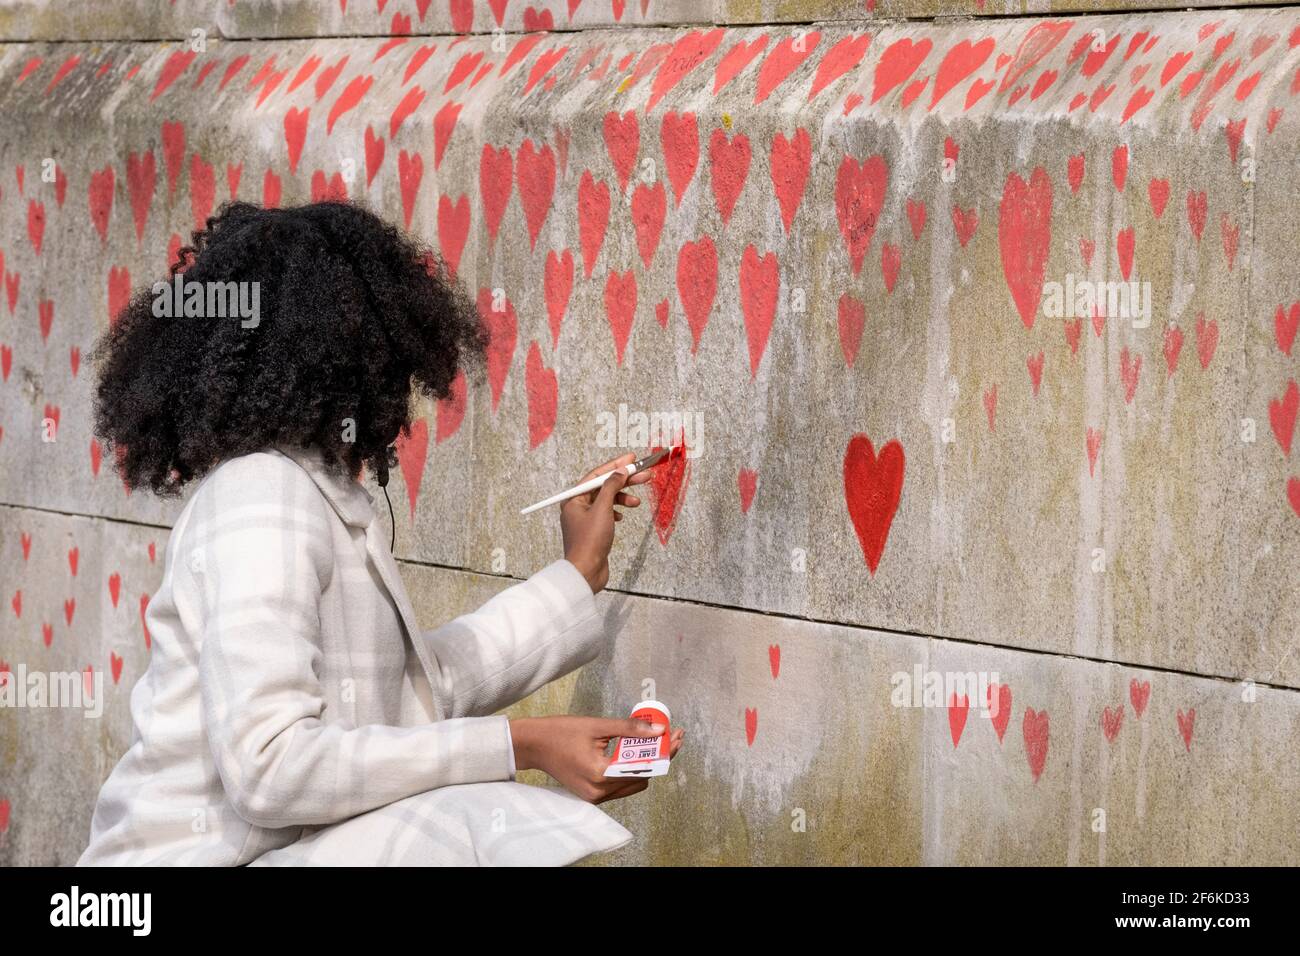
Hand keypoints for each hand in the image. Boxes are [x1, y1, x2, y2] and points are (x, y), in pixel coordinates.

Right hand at [509, 716, 685, 803]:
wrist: (533, 745)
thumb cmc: (560, 732)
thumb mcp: (598, 726)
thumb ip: (630, 729)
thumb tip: (659, 729)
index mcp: (601, 775)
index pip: (644, 768)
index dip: (664, 753)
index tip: (676, 737)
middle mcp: (599, 793)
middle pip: (642, 778)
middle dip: (657, 757)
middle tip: (668, 736)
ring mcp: (595, 797)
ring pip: (633, 783)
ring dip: (644, 764)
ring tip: (652, 742)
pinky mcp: (591, 795)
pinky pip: (619, 786)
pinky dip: (629, 770)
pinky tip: (633, 751)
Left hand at [560, 452, 651, 592]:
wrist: (586, 572)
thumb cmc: (589, 542)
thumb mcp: (602, 509)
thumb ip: (611, 487)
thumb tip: (619, 472)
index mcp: (574, 499)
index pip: (596, 475)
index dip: (615, 466)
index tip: (631, 459)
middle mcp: (577, 507)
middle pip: (604, 486)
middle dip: (624, 481)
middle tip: (644, 475)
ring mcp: (585, 519)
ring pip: (607, 500)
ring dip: (623, 498)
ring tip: (637, 502)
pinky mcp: (594, 530)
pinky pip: (607, 513)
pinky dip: (617, 511)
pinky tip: (623, 516)